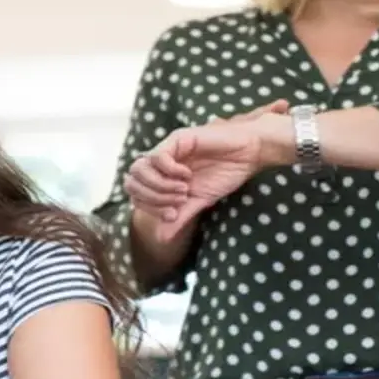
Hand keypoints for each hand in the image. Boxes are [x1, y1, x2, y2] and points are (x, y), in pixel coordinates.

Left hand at [125, 100, 288, 240]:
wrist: (248, 154)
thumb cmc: (225, 174)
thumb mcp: (199, 201)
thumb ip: (180, 217)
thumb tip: (160, 239)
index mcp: (160, 176)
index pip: (135, 193)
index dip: (148, 207)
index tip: (172, 214)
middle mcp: (159, 162)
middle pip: (131, 181)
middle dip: (152, 197)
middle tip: (178, 202)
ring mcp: (166, 149)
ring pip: (139, 168)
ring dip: (160, 185)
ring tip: (183, 190)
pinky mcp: (176, 139)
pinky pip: (158, 156)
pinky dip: (170, 171)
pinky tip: (187, 176)